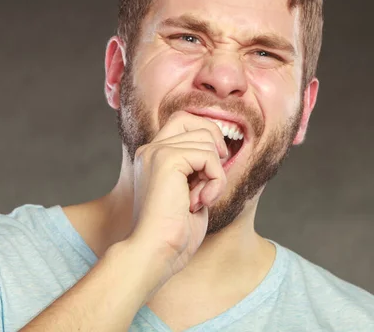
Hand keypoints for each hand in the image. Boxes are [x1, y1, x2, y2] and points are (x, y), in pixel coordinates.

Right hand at [127, 110, 228, 283]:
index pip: (184, 121)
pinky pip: (209, 156)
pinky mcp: (166, 159)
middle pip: (197, 123)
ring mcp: (156, 152)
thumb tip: (222, 149)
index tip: (214, 169)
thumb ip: (199, 169)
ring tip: (200, 200)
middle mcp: (150, 150)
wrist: (155, 253)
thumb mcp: (191, 194)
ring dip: (215, 173)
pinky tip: (200, 202)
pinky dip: (215, 181)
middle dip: (215, 150)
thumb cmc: (174, 235)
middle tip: (211, 182)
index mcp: (152, 157)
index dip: (208, 137)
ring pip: (207, 140)